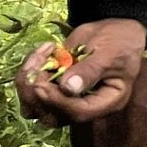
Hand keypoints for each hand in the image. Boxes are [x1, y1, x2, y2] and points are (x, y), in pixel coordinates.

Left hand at [17, 18, 146, 127]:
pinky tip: (41, 52)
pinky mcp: (54, 89)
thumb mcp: (109, 52)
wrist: (114, 29)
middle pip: (52, 116)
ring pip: (35, 107)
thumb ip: (89, 70)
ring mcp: (67, 100)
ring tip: (39, 55)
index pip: (79, 112)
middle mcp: (85, 107)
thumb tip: (68, 87)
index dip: (58, 101)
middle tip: (36, 64)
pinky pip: (31, 91)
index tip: (42, 83)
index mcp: (106, 102)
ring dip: (27, 83)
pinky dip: (28, 73)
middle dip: (36, 94)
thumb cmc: (119, 41)